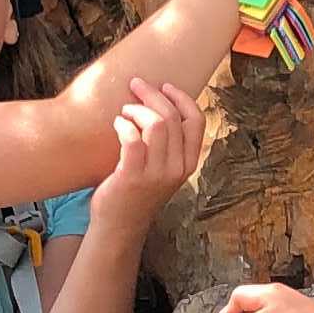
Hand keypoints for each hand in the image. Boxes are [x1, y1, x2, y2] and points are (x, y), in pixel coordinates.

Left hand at [87, 77, 203, 237]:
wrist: (119, 227)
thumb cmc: (137, 192)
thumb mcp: (163, 169)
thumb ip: (169, 144)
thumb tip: (160, 103)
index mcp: (188, 164)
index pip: (196, 121)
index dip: (181, 97)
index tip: (165, 86)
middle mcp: (176, 169)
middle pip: (173, 117)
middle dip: (153, 94)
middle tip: (136, 85)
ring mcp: (155, 174)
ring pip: (156, 124)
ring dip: (137, 108)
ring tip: (125, 111)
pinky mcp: (132, 177)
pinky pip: (132, 139)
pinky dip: (123, 124)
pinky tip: (117, 123)